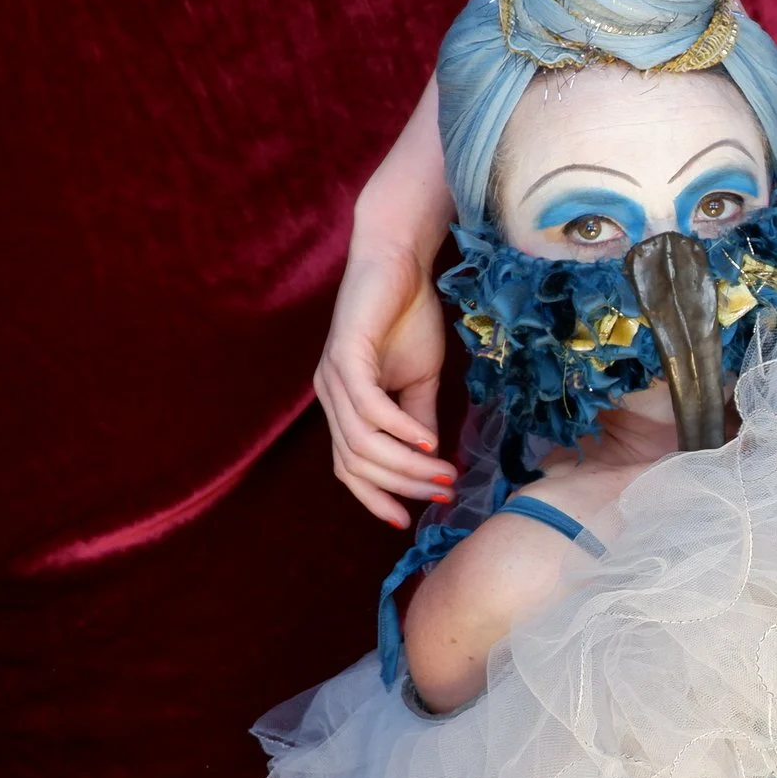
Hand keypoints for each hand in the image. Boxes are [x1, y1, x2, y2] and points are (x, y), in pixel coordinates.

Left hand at [315, 81, 456, 525]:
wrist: (398, 257)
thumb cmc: (408, 313)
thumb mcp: (421, 378)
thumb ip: (420, 420)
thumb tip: (432, 464)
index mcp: (344, 404)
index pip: (350, 467)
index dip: (377, 497)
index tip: (410, 519)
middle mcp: (331, 395)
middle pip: (358, 463)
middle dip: (402, 485)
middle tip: (445, 490)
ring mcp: (334, 376)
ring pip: (363, 443)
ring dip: (406, 465)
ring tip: (444, 472)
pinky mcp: (345, 354)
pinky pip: (369, 409)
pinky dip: (399, 431)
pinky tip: (429, 442)